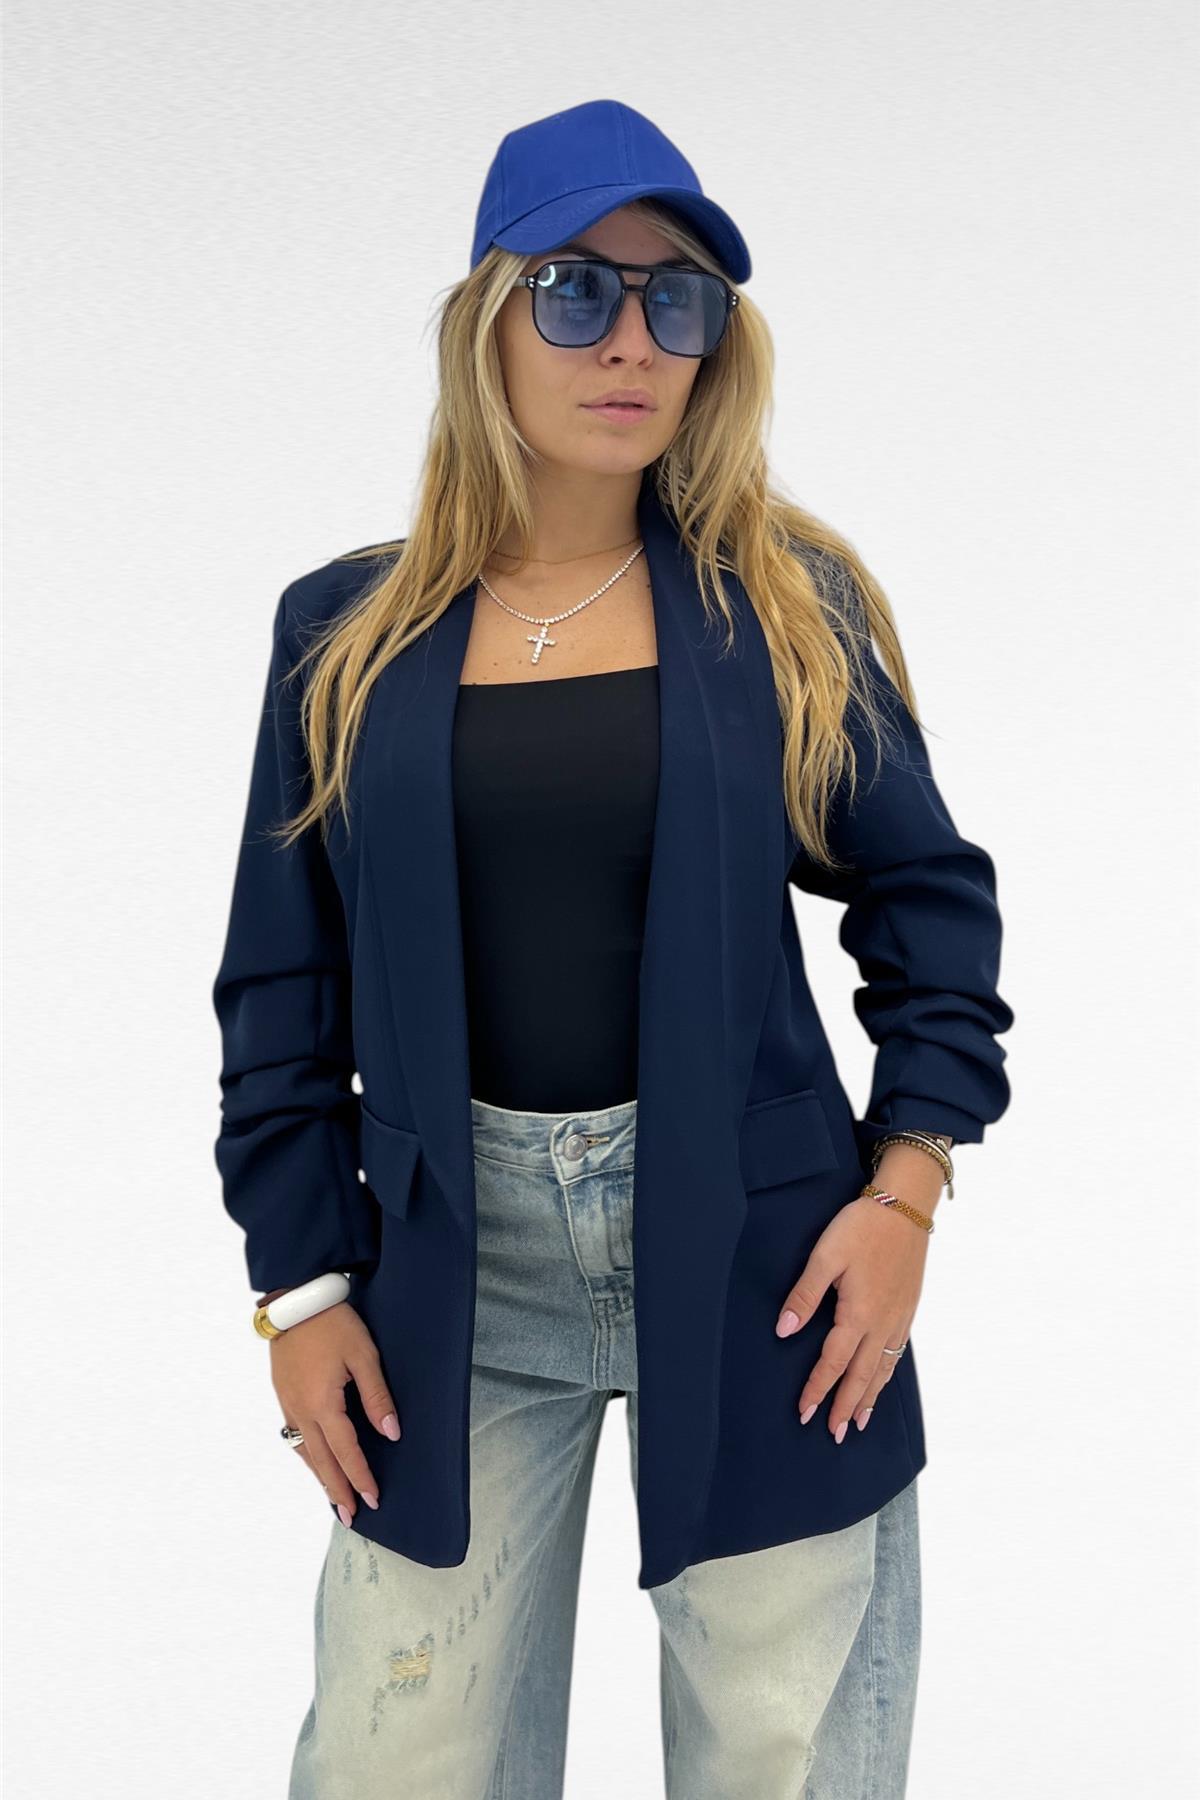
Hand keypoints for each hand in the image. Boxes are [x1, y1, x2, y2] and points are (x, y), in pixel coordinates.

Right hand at [269, 1302, 401, 1524]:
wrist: (294, 1300)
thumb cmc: (333, 1323)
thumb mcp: (364, 1355)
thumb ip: (377, 1396)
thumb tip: (391, 1432)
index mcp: (323, 1405)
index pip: (346, 1452)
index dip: (361, 1477)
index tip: (373, 1499)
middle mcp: (301, 1411)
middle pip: (321, 1461)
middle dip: (337, 1490)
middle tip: (350, 1517)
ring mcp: (288, 1404)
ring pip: (305, 1452)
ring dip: (320, 1476)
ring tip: (333, 1498)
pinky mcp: (283, 1394)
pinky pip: (294, 1436)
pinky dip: (307, 1456)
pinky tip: (314, 1460)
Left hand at [774, 1195, 929, 1440]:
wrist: (907, 1206)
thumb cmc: (862, 1227)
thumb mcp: (824, 1256)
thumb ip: (804, 1295)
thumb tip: (784, 1332)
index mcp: (858, 1314)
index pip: (833, 1363)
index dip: (818, 1389)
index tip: (805, 1413)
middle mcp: (882, 1323)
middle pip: (862, 1376)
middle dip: (845, 1407)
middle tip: (834, 1434)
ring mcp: (899, 1318)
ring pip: (882, 1369)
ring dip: (869, 1398)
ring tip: (859, 1423)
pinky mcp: (908, 1308)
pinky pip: (896, 1354)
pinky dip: (887, 1375)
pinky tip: (882, 1379)